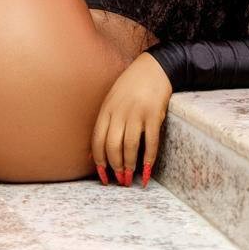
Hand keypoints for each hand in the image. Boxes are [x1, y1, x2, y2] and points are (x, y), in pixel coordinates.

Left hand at [91, 52, 172, 186]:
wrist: (153, 69)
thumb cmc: (130, 87)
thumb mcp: (112, 101)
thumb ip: (105, 123)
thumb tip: (95, 153)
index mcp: (106, 109)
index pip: (97, 139)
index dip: (99, 161)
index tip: (103, 176)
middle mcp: (119, 112)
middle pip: (112, 145)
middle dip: (115, 167)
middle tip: (119, 180)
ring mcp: (137, 113)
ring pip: (130, 146)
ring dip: (129, 166)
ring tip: (130, 178)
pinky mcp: (154, 115)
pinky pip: (150, 142)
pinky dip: (149, 160)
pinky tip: (148, 172)